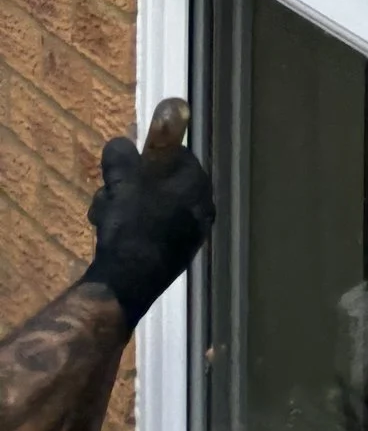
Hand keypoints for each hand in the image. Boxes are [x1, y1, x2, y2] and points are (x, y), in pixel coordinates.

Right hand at [81, 127, 213, 327]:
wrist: (126, 285)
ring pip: (150, 208)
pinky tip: (110, 239)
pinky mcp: (172, 258)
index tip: (126, 166)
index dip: (149, 157)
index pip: (179, 156)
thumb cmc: (132, 225)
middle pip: (161, 183)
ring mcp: (188, 236)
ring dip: (123, 208)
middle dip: (129, 186)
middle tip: (110, 194)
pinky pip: (151, 232)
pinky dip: (131, 230)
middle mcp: (200, 209)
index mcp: (198, 185)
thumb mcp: (122, 180)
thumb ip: (122, 156)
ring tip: (104, 218)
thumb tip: (120, 144)